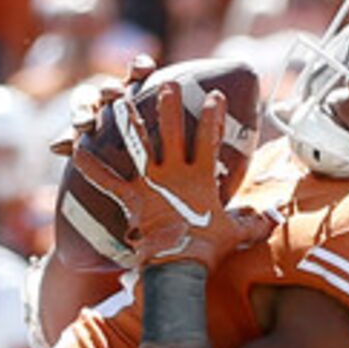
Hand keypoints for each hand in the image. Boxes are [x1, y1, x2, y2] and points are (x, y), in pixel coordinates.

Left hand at [66, 81, 264, 267]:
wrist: (179, 263)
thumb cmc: (208, 248)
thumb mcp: (236, 233)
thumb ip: (254, 223)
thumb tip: (273, 220)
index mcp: (201, 177)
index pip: (209, 139)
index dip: (212, 117)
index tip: (214, 95)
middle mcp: (174, 173)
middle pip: (171, 133)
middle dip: (169, 107)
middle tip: (167, 84)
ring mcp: (151, 183)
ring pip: (139, 146)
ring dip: (130, 122)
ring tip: (119, 100)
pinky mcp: (131, 198)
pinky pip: (107, 180)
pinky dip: (91, 166)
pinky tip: (75, 149)